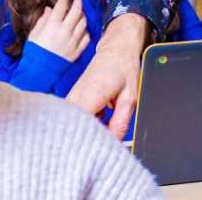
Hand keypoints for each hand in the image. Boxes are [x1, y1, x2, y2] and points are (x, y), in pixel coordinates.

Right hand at [27, 0, 89, 60]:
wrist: (40, 71)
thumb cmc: (34, 51)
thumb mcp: (34, 34)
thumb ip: (43, 20)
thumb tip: (49, 9)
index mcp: (52, 26)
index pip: (61, 7)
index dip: (63, 0)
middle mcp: (65, 31)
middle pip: (76, 12)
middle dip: (78, 4)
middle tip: (78, 0)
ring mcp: (73, 41)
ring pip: (83, 23)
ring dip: (83, 16)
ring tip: (80, 13)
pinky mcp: (78, 50)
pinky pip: (86, 37)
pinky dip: (85, 31)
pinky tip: (82, 29)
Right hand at [68, 14, 148, 138]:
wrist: (116, 49)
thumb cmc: (123, 68)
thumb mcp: (129, 97)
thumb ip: (120, 121)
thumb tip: (113, 142)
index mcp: (91, 95)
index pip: (80, 125)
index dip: (86, 141)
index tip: (94, 151)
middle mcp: (76, 96)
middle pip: (72, 127)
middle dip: (83, 139)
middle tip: (96, 149)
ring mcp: (72, 96)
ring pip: (72, 123)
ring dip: (83, 131)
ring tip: (97, 136)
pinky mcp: (73, 98)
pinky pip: (74, 117)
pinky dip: (84, 124)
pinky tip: (96, 126)